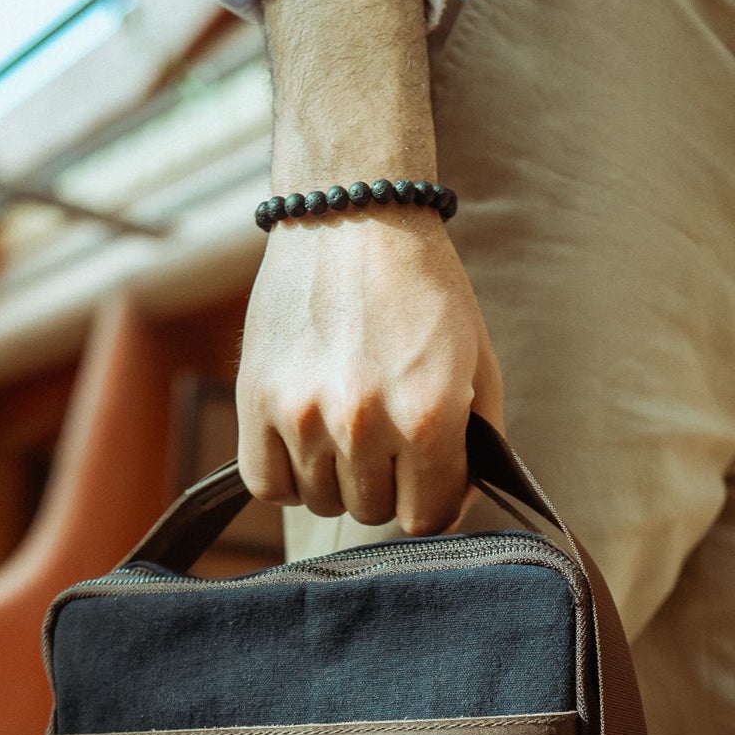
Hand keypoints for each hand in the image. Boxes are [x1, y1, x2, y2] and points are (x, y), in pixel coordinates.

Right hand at [237, 206, 503, 535]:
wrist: (354, 216)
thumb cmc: (424, 289)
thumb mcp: (478, 362)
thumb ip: (477, 443)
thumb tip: (453, 503)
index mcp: (428, 415)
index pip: (428, 517)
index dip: (433, 501)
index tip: (426, 479)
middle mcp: (363, 423)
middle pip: (373, 512)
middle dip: (386, 485)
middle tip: (386, 440)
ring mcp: (303, 415)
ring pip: (321, 503)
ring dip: (336, 479)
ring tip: (345, 430)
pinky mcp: (256, 400)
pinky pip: (267, 485)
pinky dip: (287, 477)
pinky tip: (305, 444)